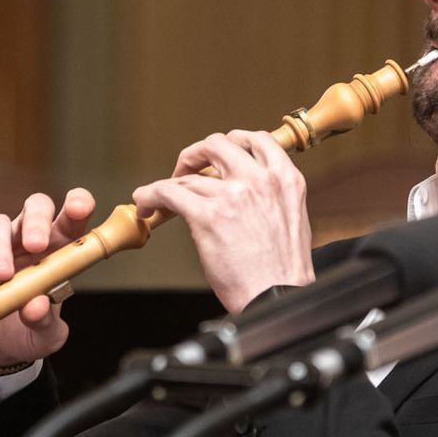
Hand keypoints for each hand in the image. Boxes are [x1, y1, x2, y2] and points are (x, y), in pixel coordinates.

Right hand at [0, 188, 95, 367]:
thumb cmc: (23, 333)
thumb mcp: (43, 337)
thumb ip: (45, 322)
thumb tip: (38, 305)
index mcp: (56, 251)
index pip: (71, 219)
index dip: (78, 205)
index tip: (78, 209)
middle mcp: (25, 239)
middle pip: (35, 207)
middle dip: (37, 221)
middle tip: (36, 246)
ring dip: (0, 248)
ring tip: (3, 276)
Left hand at [133, 131, 313, 311]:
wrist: (277, 297)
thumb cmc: (282, 271)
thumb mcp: (290, 218)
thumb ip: (268, 195)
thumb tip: (239, 190)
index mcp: (285, 180)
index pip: (255, 140)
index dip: (230, 143)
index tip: (216, 155)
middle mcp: (260, 181)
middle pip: (218, 144)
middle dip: (196, 154)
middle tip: (186, 170)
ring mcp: (233, 195)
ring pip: (189, 176)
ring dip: (170, 185)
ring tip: (160, 198)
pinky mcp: (208, 216)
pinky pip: (169, 192)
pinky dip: (151, 195)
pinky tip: (147, 204)